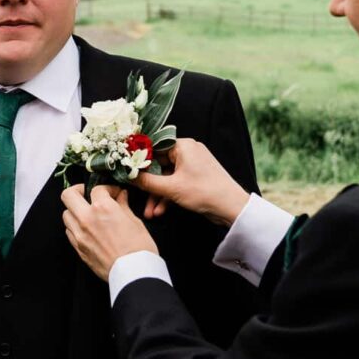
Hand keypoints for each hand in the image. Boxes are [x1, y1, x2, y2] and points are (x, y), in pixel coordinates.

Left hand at [60, 184, 157, 280]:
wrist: (134, 273)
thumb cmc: (139, 249)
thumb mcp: (135, 222)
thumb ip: (123, 206)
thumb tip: (120, 197)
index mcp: (103, 208)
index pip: (97, 189)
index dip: (107, 189)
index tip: (114, 194)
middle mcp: (87, 219)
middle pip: (68, 195)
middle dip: (78, 191)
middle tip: (88, 194)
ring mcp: (80, 235)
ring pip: (66, 214)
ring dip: (75, 211)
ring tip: (88, 214)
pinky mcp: (78, 249)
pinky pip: (69, 232)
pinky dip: (75, 227)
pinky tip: (87, 229)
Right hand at [134, 139, 249, 226]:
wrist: (231, 207)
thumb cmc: (204, 191)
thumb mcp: (171, 188)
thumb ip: (146, 182)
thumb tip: (127, 175)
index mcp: (183, 146)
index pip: (154, 148)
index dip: (139, 160)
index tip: (127, 171)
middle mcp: (188, 152)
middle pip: (159, 166)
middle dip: (149, 186)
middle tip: (137, 197)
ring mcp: (192, 166)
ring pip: (167, 178)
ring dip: (157, 196)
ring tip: (150, 213)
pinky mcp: (195, 178)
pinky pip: (175, 184)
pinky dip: (168, 197)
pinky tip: (160, 211)